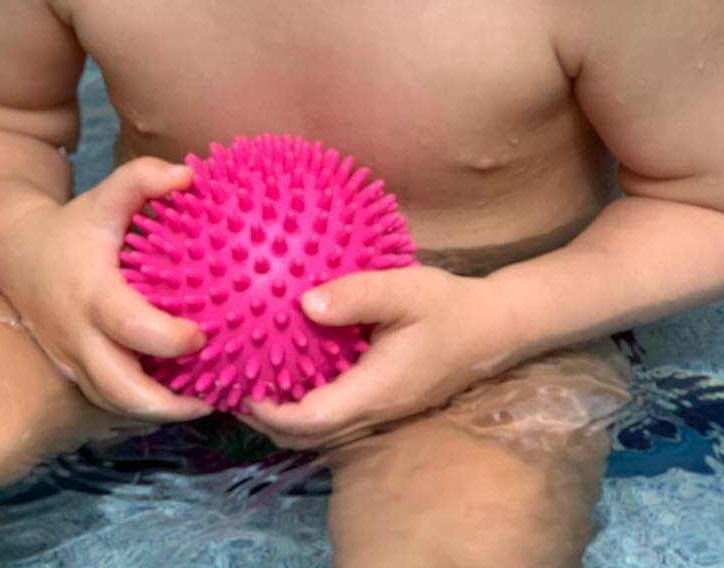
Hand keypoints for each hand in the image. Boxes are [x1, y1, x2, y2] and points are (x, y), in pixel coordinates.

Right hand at [0, 156, 215, 424]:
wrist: (17, 254)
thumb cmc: (73, 226)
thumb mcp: (104, 195)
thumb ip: (142, 177)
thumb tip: (188, 176)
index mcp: (92, 294)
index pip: (132, 328)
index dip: (170, 339)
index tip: (204, 335)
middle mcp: (80, 337)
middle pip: (122, 391)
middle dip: (169, 406)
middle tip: (215, 397)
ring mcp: (74, 360)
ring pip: (116, 405)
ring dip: (160, 412)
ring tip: (207, 403)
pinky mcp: (74, 372)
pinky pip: (109, 400)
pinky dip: (143, 406)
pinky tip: (177, 398)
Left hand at [243, 265, 510, 451]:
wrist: (494, 326)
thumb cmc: (448, 305)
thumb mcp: (404, 289)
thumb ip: (357, 295)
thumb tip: (305, 303)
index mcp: (376, 389)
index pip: (313, 419)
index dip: (271, 411)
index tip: (238, 386)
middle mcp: (375, 408)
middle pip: (310, 434)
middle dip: (266, 420)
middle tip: (229, 389)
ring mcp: (382, 407)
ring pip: (323, 427)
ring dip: (285, 414)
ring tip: (251, 382)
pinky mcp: (386, 397)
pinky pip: (337, 411)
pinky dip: (307, 402)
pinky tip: (292, 370)